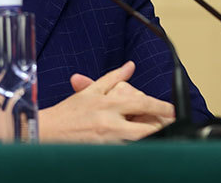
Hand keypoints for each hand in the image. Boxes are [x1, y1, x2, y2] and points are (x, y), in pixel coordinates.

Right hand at [38, 61, 175, 142]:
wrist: (47, 131)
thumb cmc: (68, 112)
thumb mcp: (90, 91)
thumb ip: (113, 77)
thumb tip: (130, 66)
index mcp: (108, 103)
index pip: (142, 103)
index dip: (161, 107)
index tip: (173, 111)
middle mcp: (110, 121)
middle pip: (148, 127)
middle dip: (162, 127)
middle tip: (172, 126)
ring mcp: (109, 140)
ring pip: (141, 141)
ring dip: (153, 138)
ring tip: (161, 136)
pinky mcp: (105, 152)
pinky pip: (128, 151)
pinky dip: (138, 148)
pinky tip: (144, 146)